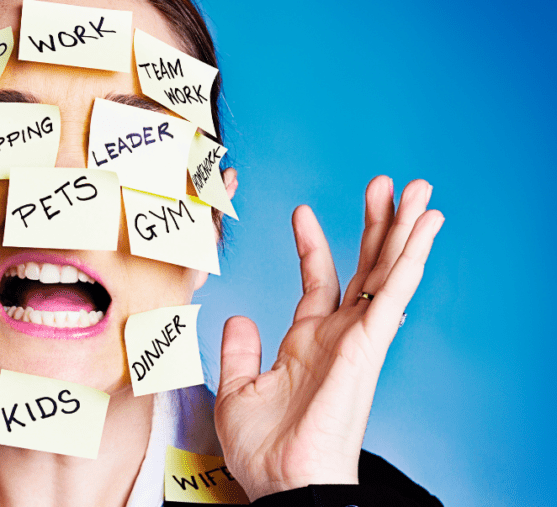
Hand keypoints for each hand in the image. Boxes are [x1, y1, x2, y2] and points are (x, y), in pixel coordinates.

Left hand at [214, 177, 443, 499]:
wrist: (281, 483)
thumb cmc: (263, 450)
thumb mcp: (236, 389)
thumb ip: (239, 351)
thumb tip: (239, 317)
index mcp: (307, 342)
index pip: (317, 281)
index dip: (312, 246)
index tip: (302, 211)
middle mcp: (338, 336)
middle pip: (364, 268)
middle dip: (375, 226)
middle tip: (385, 184)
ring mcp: (357, 339)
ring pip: (386, 272)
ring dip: (403, 230)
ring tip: (418, 189)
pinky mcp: (370, 345)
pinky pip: (395, 292)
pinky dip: (411, 257)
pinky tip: (426, 226)